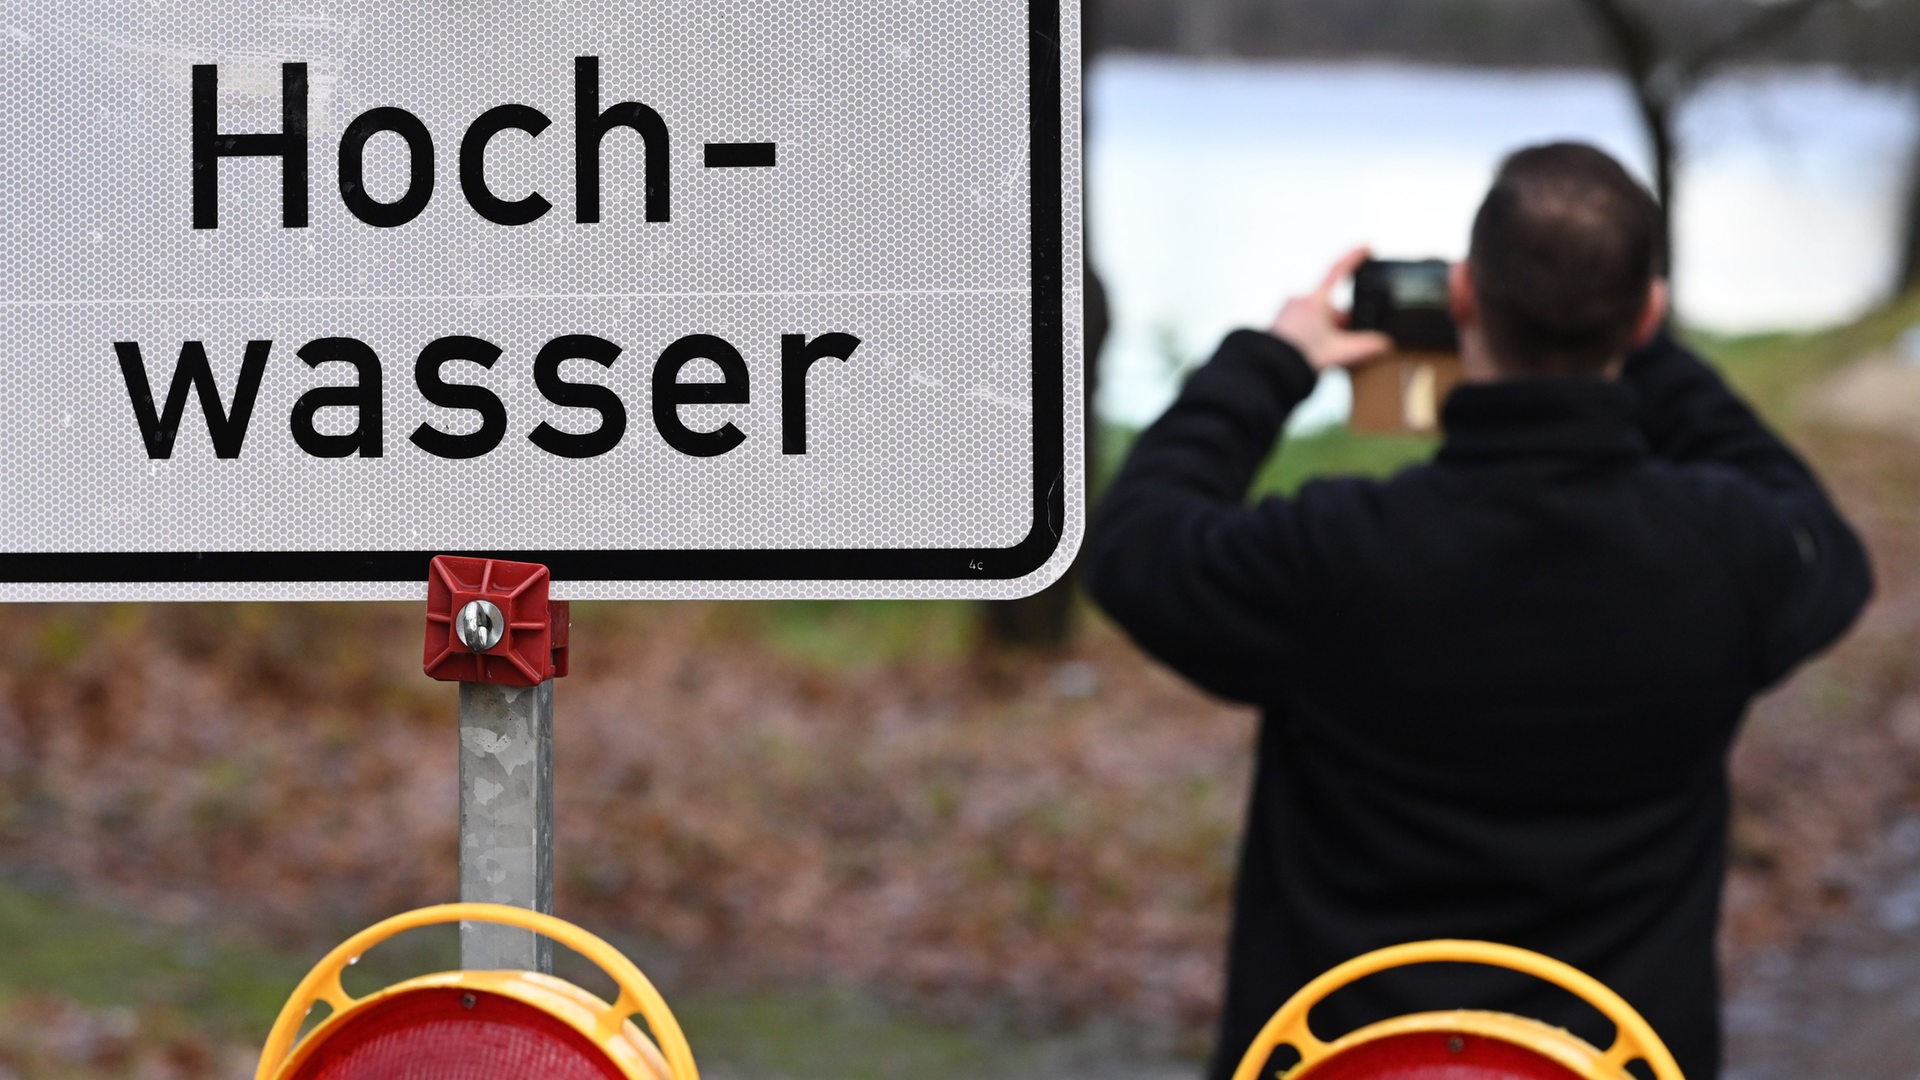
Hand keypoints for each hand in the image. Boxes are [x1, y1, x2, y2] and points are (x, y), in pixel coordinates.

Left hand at [1270, 246, 1392, 370]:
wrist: (1267, 371)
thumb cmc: (1297, 357)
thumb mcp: (1338, 352)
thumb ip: (1364, 347)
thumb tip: (1383, 343)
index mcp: (1315, 300)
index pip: (1339, 270)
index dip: (1355, 258)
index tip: (1366, 248)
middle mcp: (1300, 301)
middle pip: (1332, 306)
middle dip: (1343, 324)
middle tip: (1346, 344)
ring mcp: (1289, 312)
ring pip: (1319, 317)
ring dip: (1328, 332)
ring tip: (1326, 355)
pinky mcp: (1280, 324)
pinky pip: (1305, 324)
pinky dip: (1315, 336)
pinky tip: (1313, 354)